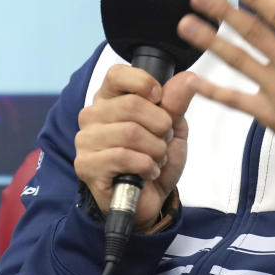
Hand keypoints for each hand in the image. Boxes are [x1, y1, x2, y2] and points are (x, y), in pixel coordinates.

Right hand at [74, 65, 194, 229]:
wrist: (152, 200)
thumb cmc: (156, 158)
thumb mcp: (173, 127)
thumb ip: (176, 102)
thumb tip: (188, 78)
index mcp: (110, 98)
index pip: (117, 74)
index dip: (144, 83)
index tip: (159, 99)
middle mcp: (92, 115)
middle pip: (131, 105)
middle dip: (160, 125)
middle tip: (164, 140)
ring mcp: (85, 140)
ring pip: (130, 132)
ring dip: (155, 149)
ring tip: (157, 158)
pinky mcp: (86, 165)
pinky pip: (122, 157)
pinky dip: (146, 165)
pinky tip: (148, 172)